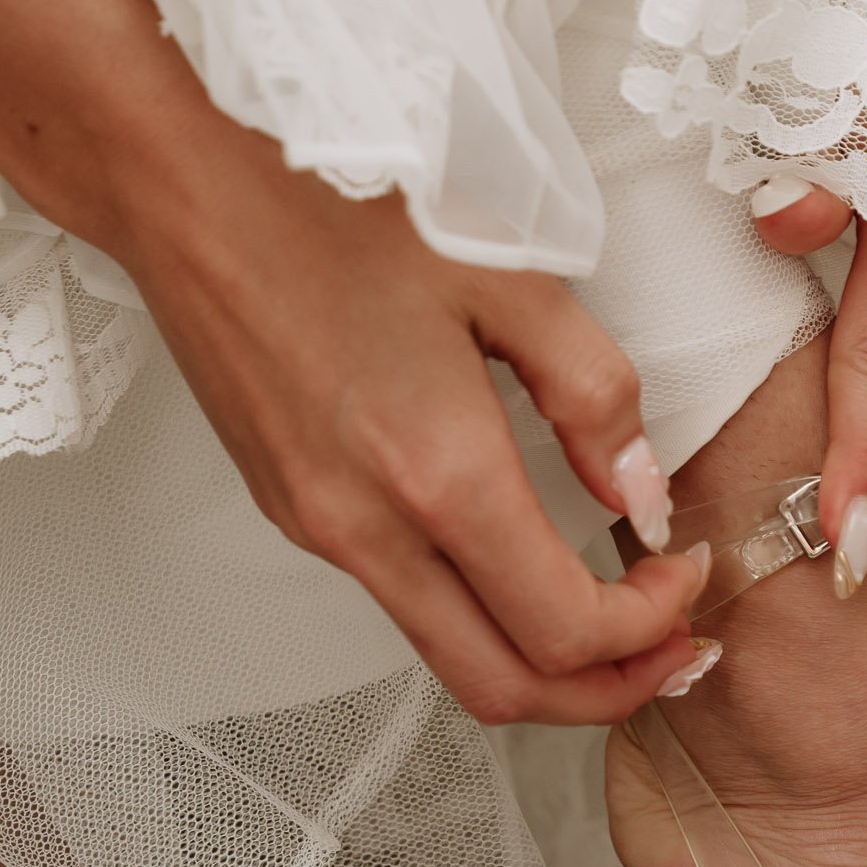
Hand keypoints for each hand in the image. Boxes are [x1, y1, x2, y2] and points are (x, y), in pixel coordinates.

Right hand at [100, 129, 714, 725]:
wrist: (182, 177)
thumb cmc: (332, 198)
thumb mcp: (508, 274)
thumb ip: (592, 394)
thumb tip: (640, 489)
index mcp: (436, 472)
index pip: (563, 631)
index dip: (648, 627)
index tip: (684, 569)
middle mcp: (367, 527)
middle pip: (503, 689)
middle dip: (606, 689)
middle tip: (670, 642)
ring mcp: (318, 528)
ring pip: (445, 656)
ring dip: (540, 661)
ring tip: (611, 610)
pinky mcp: (290, 509)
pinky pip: (398, 600)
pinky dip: (476, 611)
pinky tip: (518, 554)